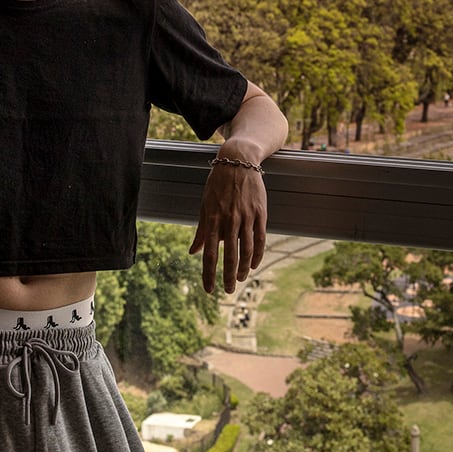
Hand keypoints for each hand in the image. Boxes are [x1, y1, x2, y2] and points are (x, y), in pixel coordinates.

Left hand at [189, 157, 266, 294]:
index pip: (210, 253)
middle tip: (228, 291)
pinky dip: (257, 255)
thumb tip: (192, 252)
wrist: (238, 161)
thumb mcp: (205, 205)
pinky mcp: (260, 212)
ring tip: (240, 279)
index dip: (209, 273)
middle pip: (230, 256)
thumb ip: (201, 230)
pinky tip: (254, 265)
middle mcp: (230, 219)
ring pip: (247, 250)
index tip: (209, 289)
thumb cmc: (218, 184)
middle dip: (229, 276)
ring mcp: (246, 216)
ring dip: (244, 268)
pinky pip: (260, 239)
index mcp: (213, 218)